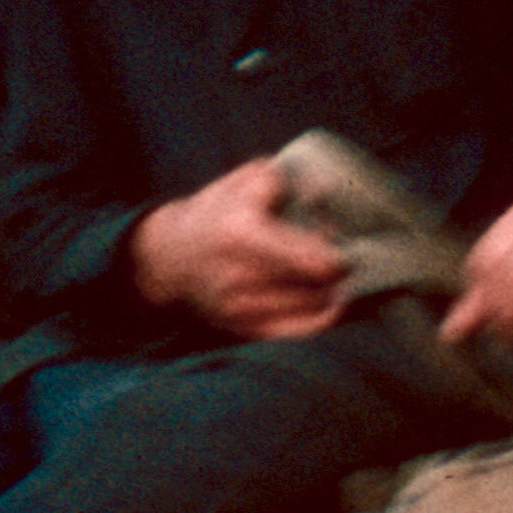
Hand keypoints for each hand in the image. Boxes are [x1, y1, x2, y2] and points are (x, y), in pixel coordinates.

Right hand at [128, 157, 351, 340]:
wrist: (172, 256)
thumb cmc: (219, 212)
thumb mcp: (248, 180)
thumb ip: (288, 181)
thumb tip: (324, 196)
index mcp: (242, 234)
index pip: (315, 261)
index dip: (337, 252)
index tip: (338, 240)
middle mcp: (238, 277)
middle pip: (320, 285)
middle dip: (338, 270)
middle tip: (340, 255)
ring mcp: (239, 309)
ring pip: (314, 308)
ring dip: (332, 291)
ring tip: (330, 274)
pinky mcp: (242, 330)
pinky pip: (298, 333)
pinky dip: (322, 318)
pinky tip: (331, 302)